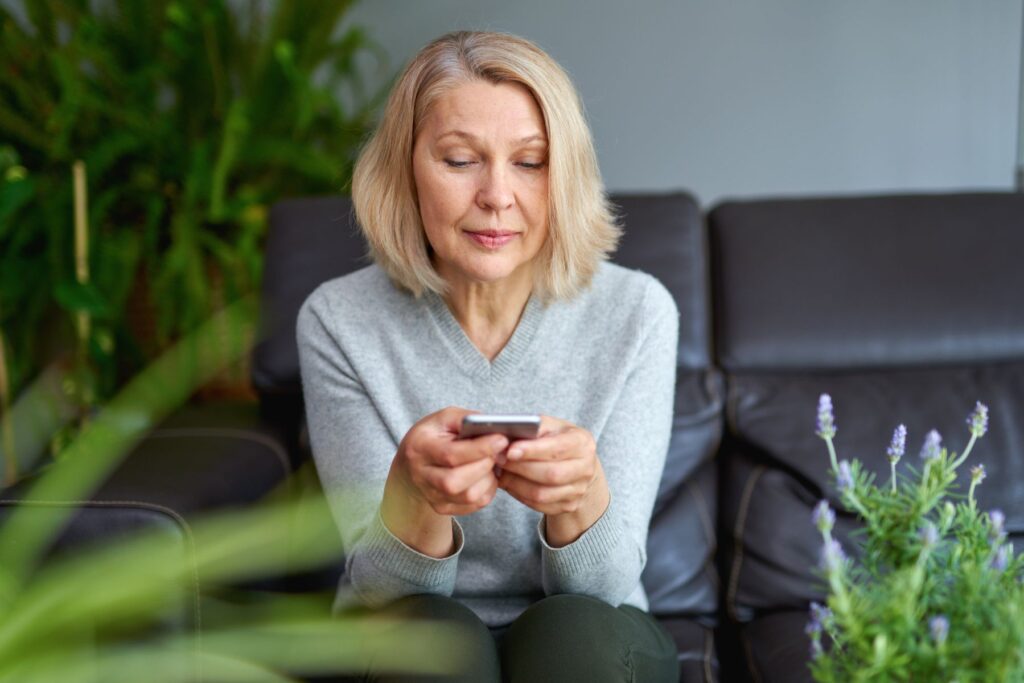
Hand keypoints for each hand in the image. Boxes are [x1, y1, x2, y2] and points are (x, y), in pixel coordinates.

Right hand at [389, 407, 506, 516]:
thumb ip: (465, 419)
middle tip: (497, 452)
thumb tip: (491, 427)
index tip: (501, 439)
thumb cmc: (433, 437)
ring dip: (488, 479)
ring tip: (490, 464)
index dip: (480, 448)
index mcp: (419, 448)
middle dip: (484, 465)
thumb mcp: (443, 419)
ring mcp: (431, 495)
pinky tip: (485, 476)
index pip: (450, 454)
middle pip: (456, 481)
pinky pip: (473, 505)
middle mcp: (421, 476)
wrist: (413, 465)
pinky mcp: (442, 507)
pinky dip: (487, 490)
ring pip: (467, 496)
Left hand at [497, 416, 609, 544]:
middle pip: (550, 474)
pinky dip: (519, 495)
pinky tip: (510, 483)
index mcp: (582, 442)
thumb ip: (533, 428)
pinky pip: (539, 505)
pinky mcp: (569, 505)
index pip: (557, 448)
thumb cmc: (557, 439)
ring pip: (542, 494)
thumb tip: (506, 437)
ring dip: (516, 483)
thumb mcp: (550, 426)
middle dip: (520, 468)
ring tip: (501, 472)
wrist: (576, 462)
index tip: (510, 450)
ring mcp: (579, 490)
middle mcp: (585, 468)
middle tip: (499, 460)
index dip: (532, 451)